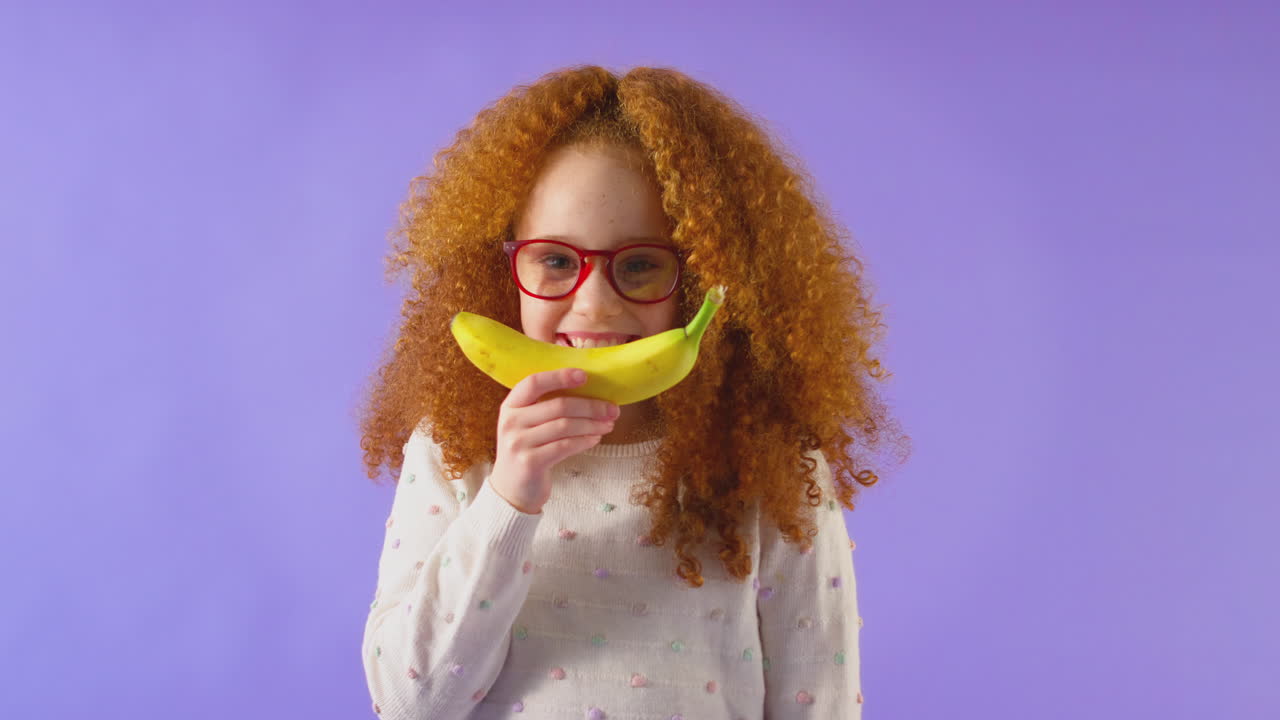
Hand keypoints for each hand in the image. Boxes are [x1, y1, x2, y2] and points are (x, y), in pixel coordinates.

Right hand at [488, 368, 620, 514]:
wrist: (511, 490)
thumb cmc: (528, 450)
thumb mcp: (527, 424)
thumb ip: (546, 407)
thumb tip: (588, 390)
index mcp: (511, 405)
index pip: (534, 382)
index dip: (560, 376)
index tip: (584, 375)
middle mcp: (511, 422)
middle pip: (558, 405)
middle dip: (590, 406)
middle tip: (612, 409)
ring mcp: (519, 443)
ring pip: (565, 426)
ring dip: (592, 424)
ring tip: (608, 425)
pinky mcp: (530, 462)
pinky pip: (565, 446)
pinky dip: (584, 441)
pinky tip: (595, 438)